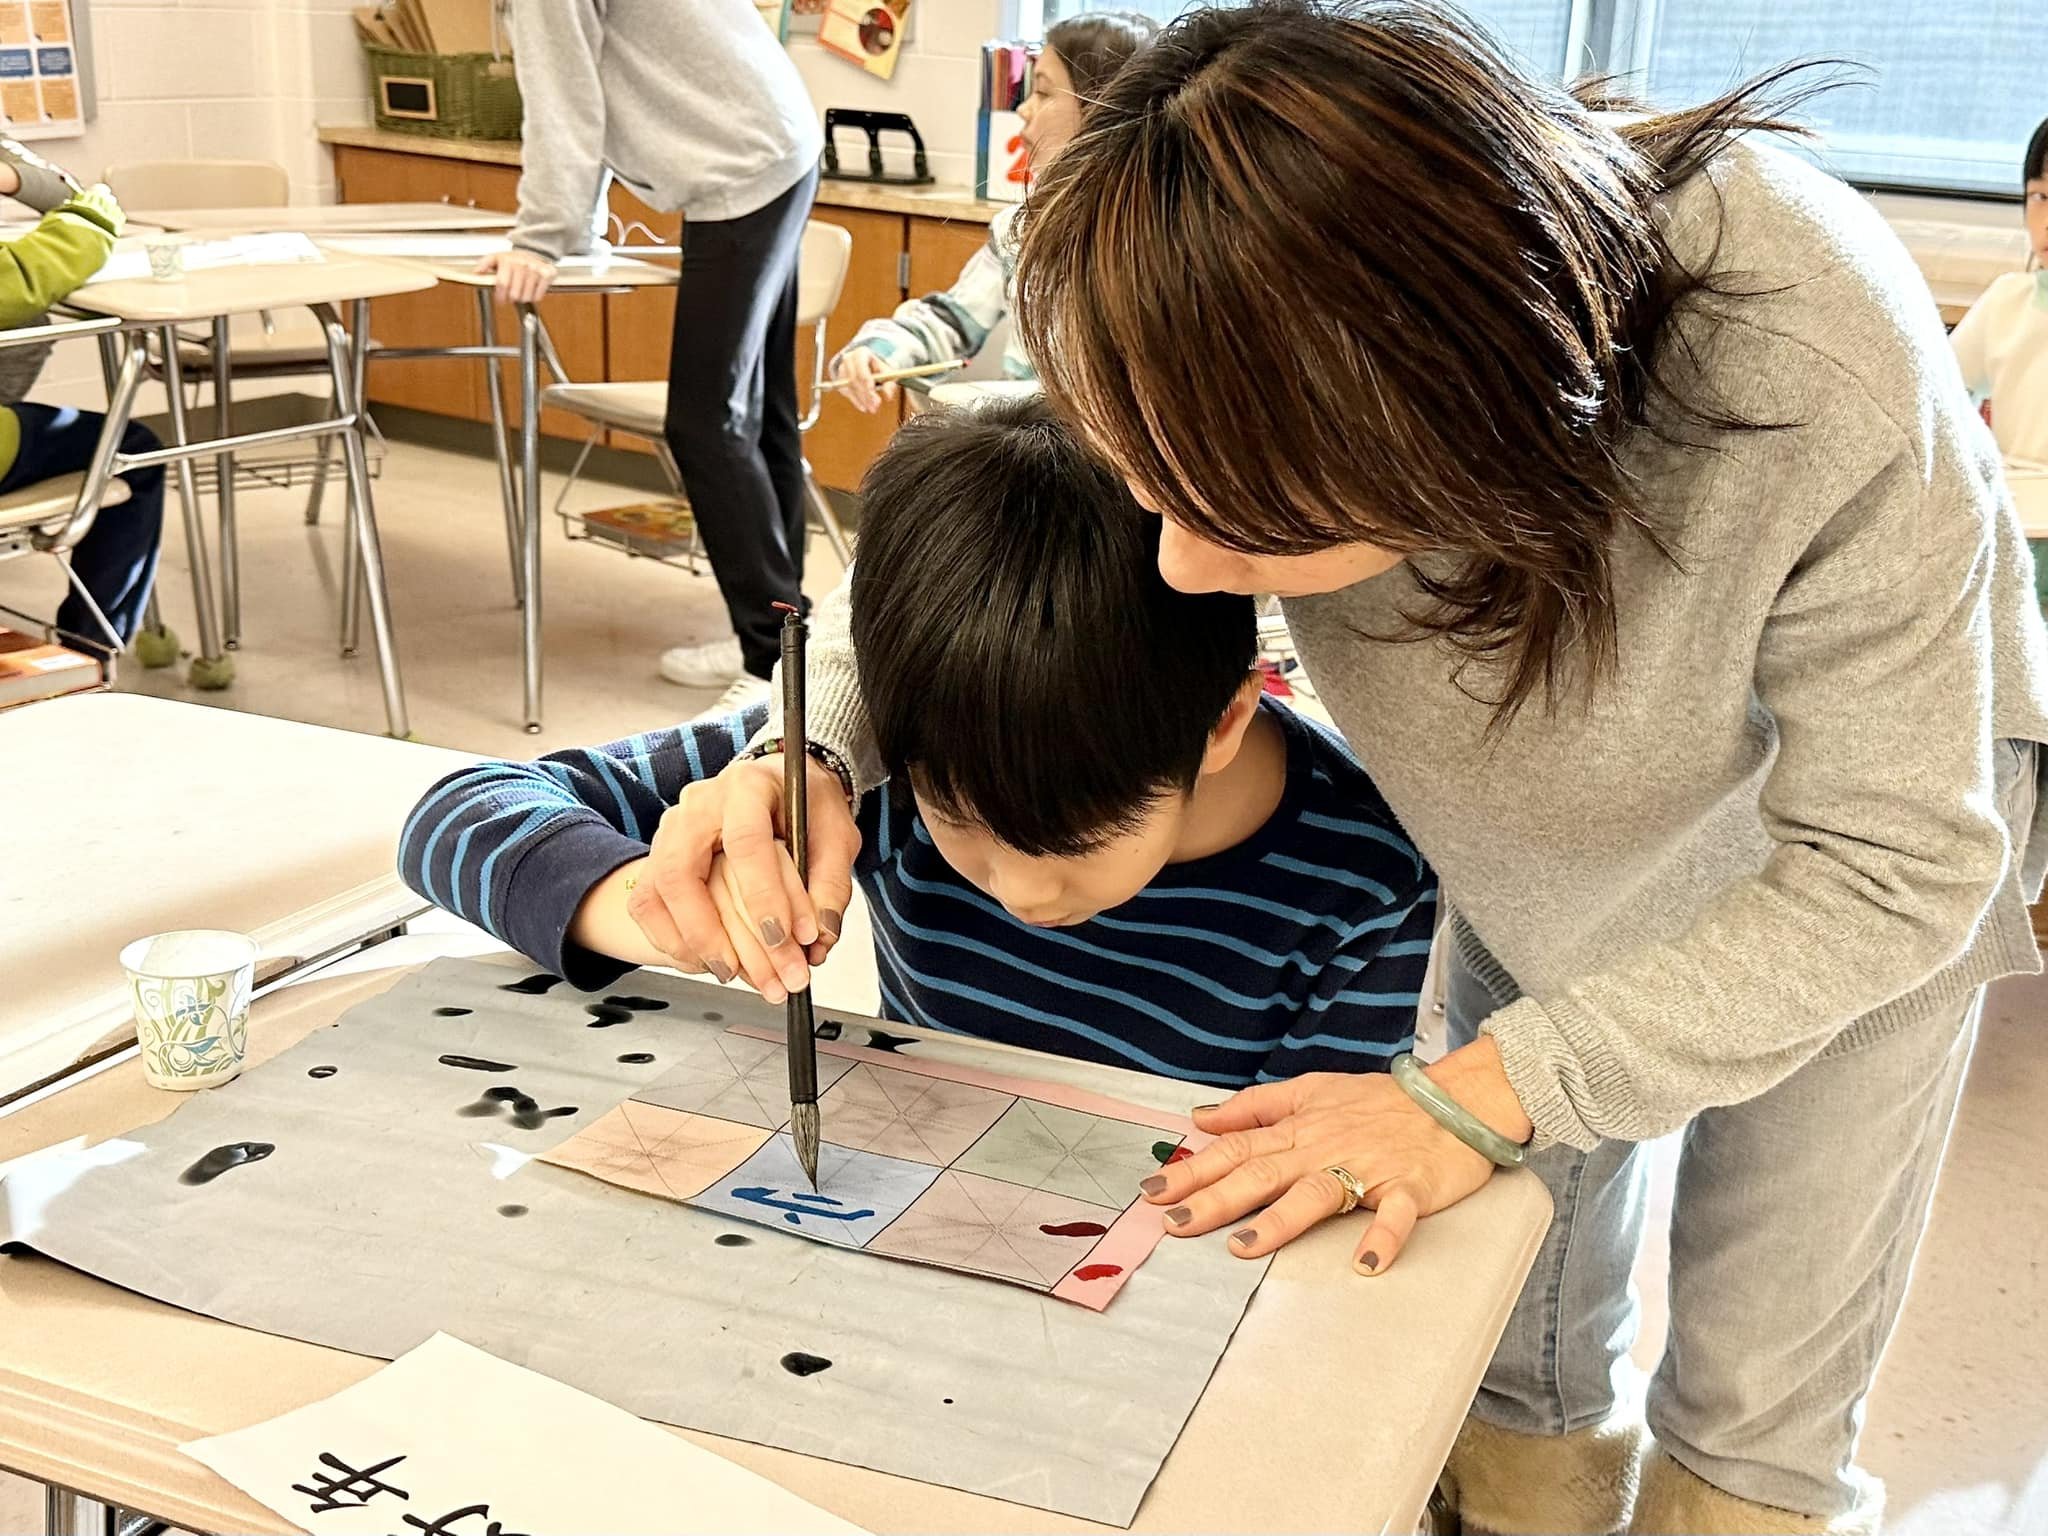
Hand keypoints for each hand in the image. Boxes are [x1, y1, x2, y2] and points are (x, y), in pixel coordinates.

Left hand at [477, 248, 556, 303]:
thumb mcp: (496, 258)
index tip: (500, 301)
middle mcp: (522, 264)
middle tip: (512, 295)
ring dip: (523, 298)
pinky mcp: (547, 273)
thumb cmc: (513, 259)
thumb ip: (484, 265)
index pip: (502, 284)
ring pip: (527, 297)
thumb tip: (476, 272)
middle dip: (512, 298)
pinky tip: (531, 290)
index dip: (500, 296)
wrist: (533, 251)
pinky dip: (535, 297)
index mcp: (508, 260)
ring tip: (521, 291)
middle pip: (515, 294)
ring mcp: (535, 269)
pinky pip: (539, 295)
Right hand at [630, 753, 860, 1003]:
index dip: (763, 897)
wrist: (780, 788)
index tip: (783, 938)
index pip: (746, 843)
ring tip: (731, 974)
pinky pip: (648, 906)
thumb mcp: (837, 836)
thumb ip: (830, 886)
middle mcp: (700, 805)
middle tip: (749, 972)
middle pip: (682, 872)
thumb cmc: (805, 807)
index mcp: (747, 788)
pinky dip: (673, 942)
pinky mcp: (659, 858)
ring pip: (658, 893)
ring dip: (692, 944)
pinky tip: (707, 961)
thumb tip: (819, 939)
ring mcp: (672, 831)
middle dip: (711, 933)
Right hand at [833, 347, 897, 413]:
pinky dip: (855, 400)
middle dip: (865, 394)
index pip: (861, 368)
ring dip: (861, 400)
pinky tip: (864, 407)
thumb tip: (888, 396)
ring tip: (872, 409)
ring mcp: (842, 369)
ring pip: (850, 387)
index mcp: (861, 353)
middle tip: (875, 406)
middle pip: (855, 379)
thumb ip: (889, 383)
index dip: (866, 381)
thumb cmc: (878, 368)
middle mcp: (849, 359)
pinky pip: (846, 392)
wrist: (867, 364)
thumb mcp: (887, 373)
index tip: (873, 392)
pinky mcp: (839, 379)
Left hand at [1144, 1039, 1531, 1273]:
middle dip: (1215, 1197)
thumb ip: (1256, 1106)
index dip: (1194, 1169)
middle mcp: (1326, 1147)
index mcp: (1300, 1127)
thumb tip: (1201, 1118)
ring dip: (1282, 1220)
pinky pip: (1396, 1215)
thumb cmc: (1382, 1101)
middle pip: (1263, 1172)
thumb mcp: (1314, 1090)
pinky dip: (1383, 1237)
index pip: (1238, 1148)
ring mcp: (1368, 1168)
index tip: (1153, 1191)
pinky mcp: (1410, 1188)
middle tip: (1174, 1221)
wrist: (1458, 1100)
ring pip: (1318, 1192)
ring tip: (1244, 1247)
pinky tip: (1365, 1263)